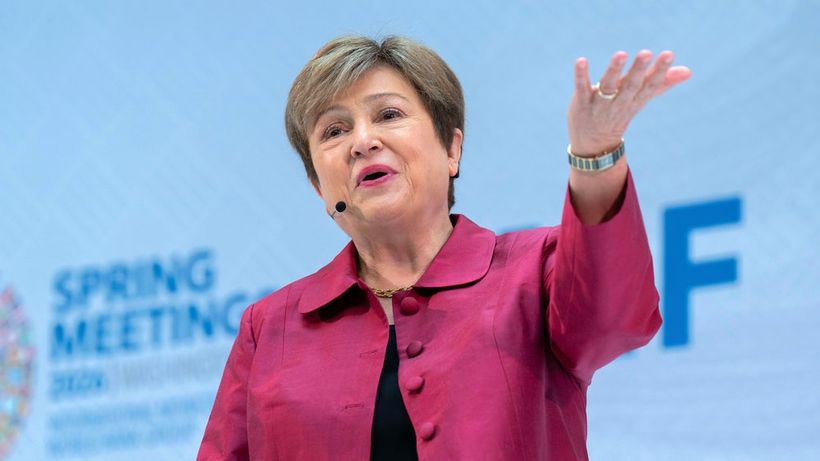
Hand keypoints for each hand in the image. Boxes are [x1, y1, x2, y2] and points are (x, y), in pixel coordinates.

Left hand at [567, 50, 691, 155]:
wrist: (594, 145)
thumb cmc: (619, 114)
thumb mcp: (640, 100)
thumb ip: (661, 83)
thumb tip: (688, 71)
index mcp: (635, 100)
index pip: (650, 86)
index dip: (659, 71)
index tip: (669, 54)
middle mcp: (619, 103)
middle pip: (630, 86)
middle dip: (639, 70)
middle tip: (646, 53)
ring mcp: (599, 104)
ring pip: (608, 86)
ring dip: (614, 71)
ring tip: (621, 54)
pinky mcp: (581, 103)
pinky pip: (581, 88)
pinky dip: (581, 76)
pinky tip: (581, 61)